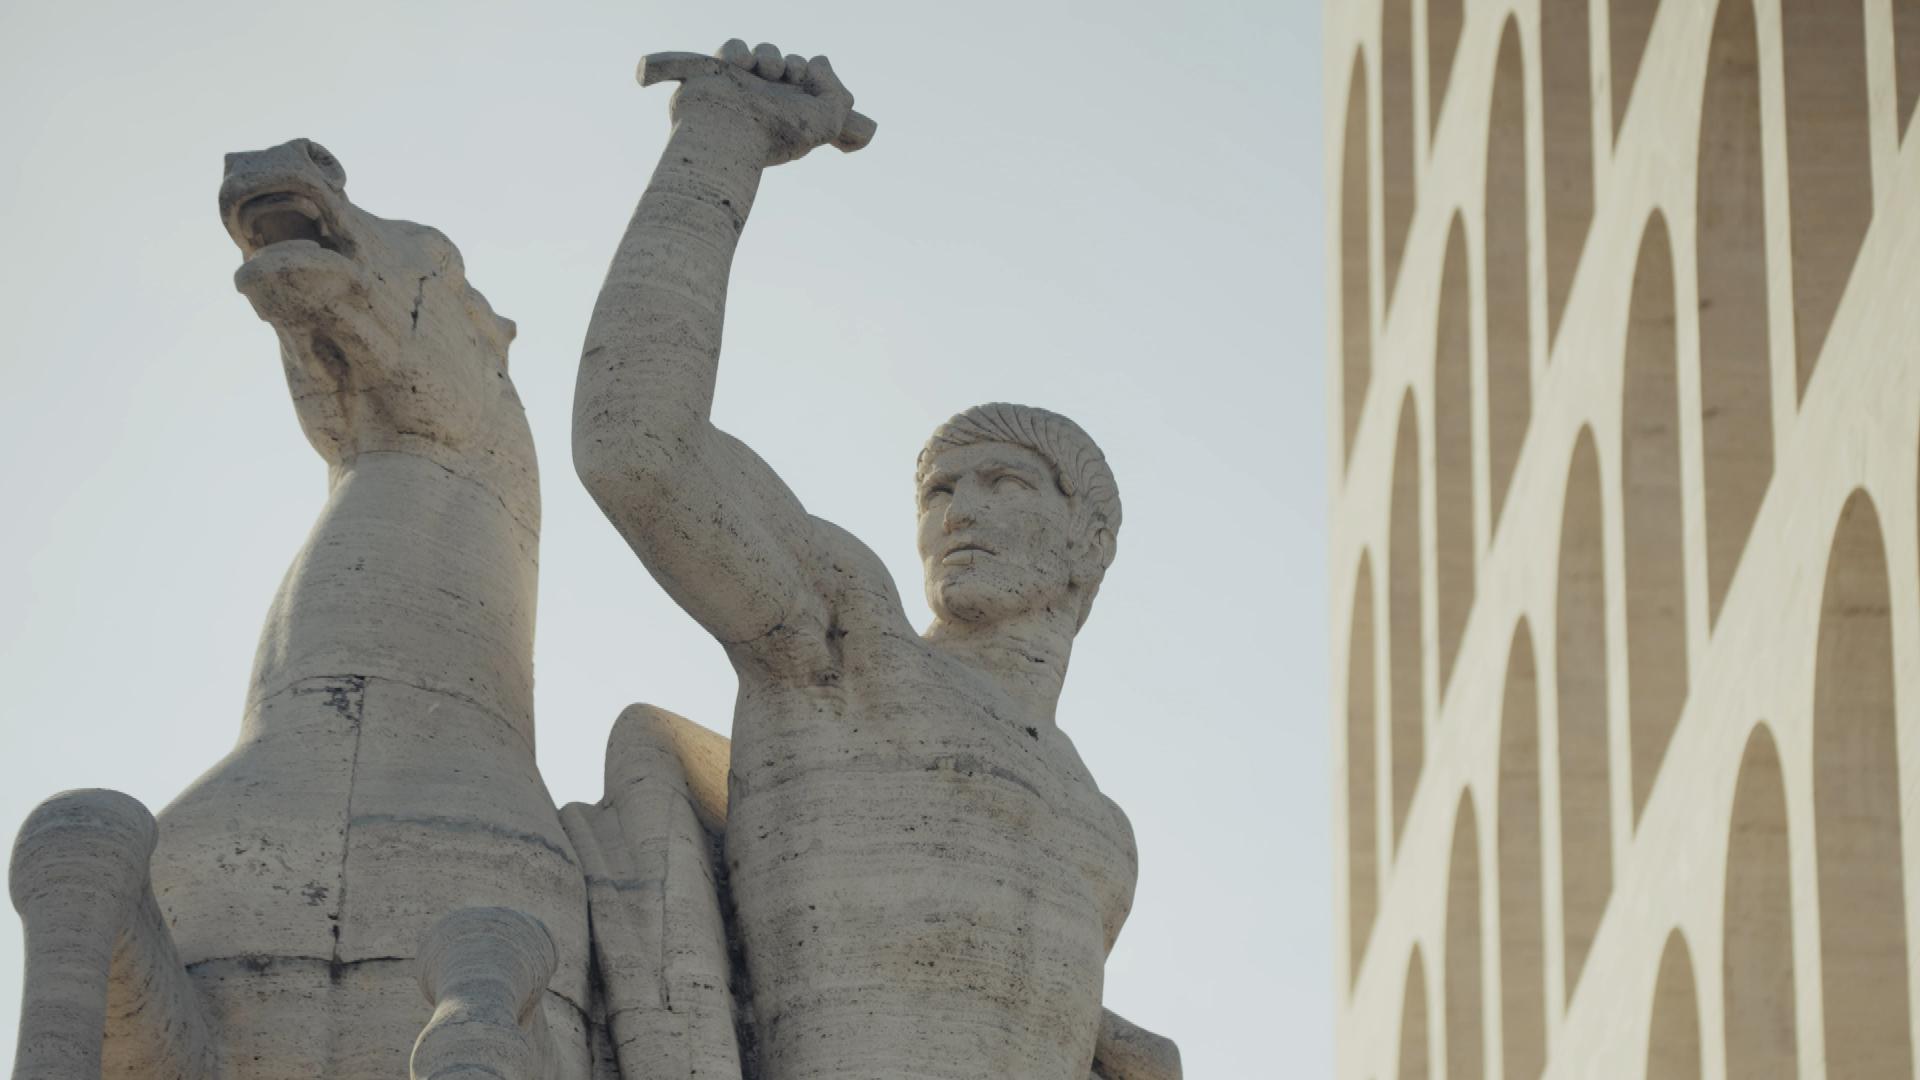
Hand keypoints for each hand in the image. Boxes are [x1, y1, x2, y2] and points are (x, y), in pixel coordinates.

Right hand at [663, 40, 857, 165]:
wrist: (727, 134)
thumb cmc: (777, 132)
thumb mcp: (827, 120)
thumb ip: (838, 94)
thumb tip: (819, 63)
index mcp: (790, 113)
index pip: (807, 80)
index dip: (811, 72)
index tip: (805, 78)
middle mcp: (766, 102)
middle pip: (786, 63)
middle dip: (790, 63)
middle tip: (785, 76)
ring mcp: (740, 88)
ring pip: (762, 52)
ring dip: (769, 56)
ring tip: (763, 72)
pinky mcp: (714, 75)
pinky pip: (733, 48)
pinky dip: (737, 51)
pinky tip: (739, 66)